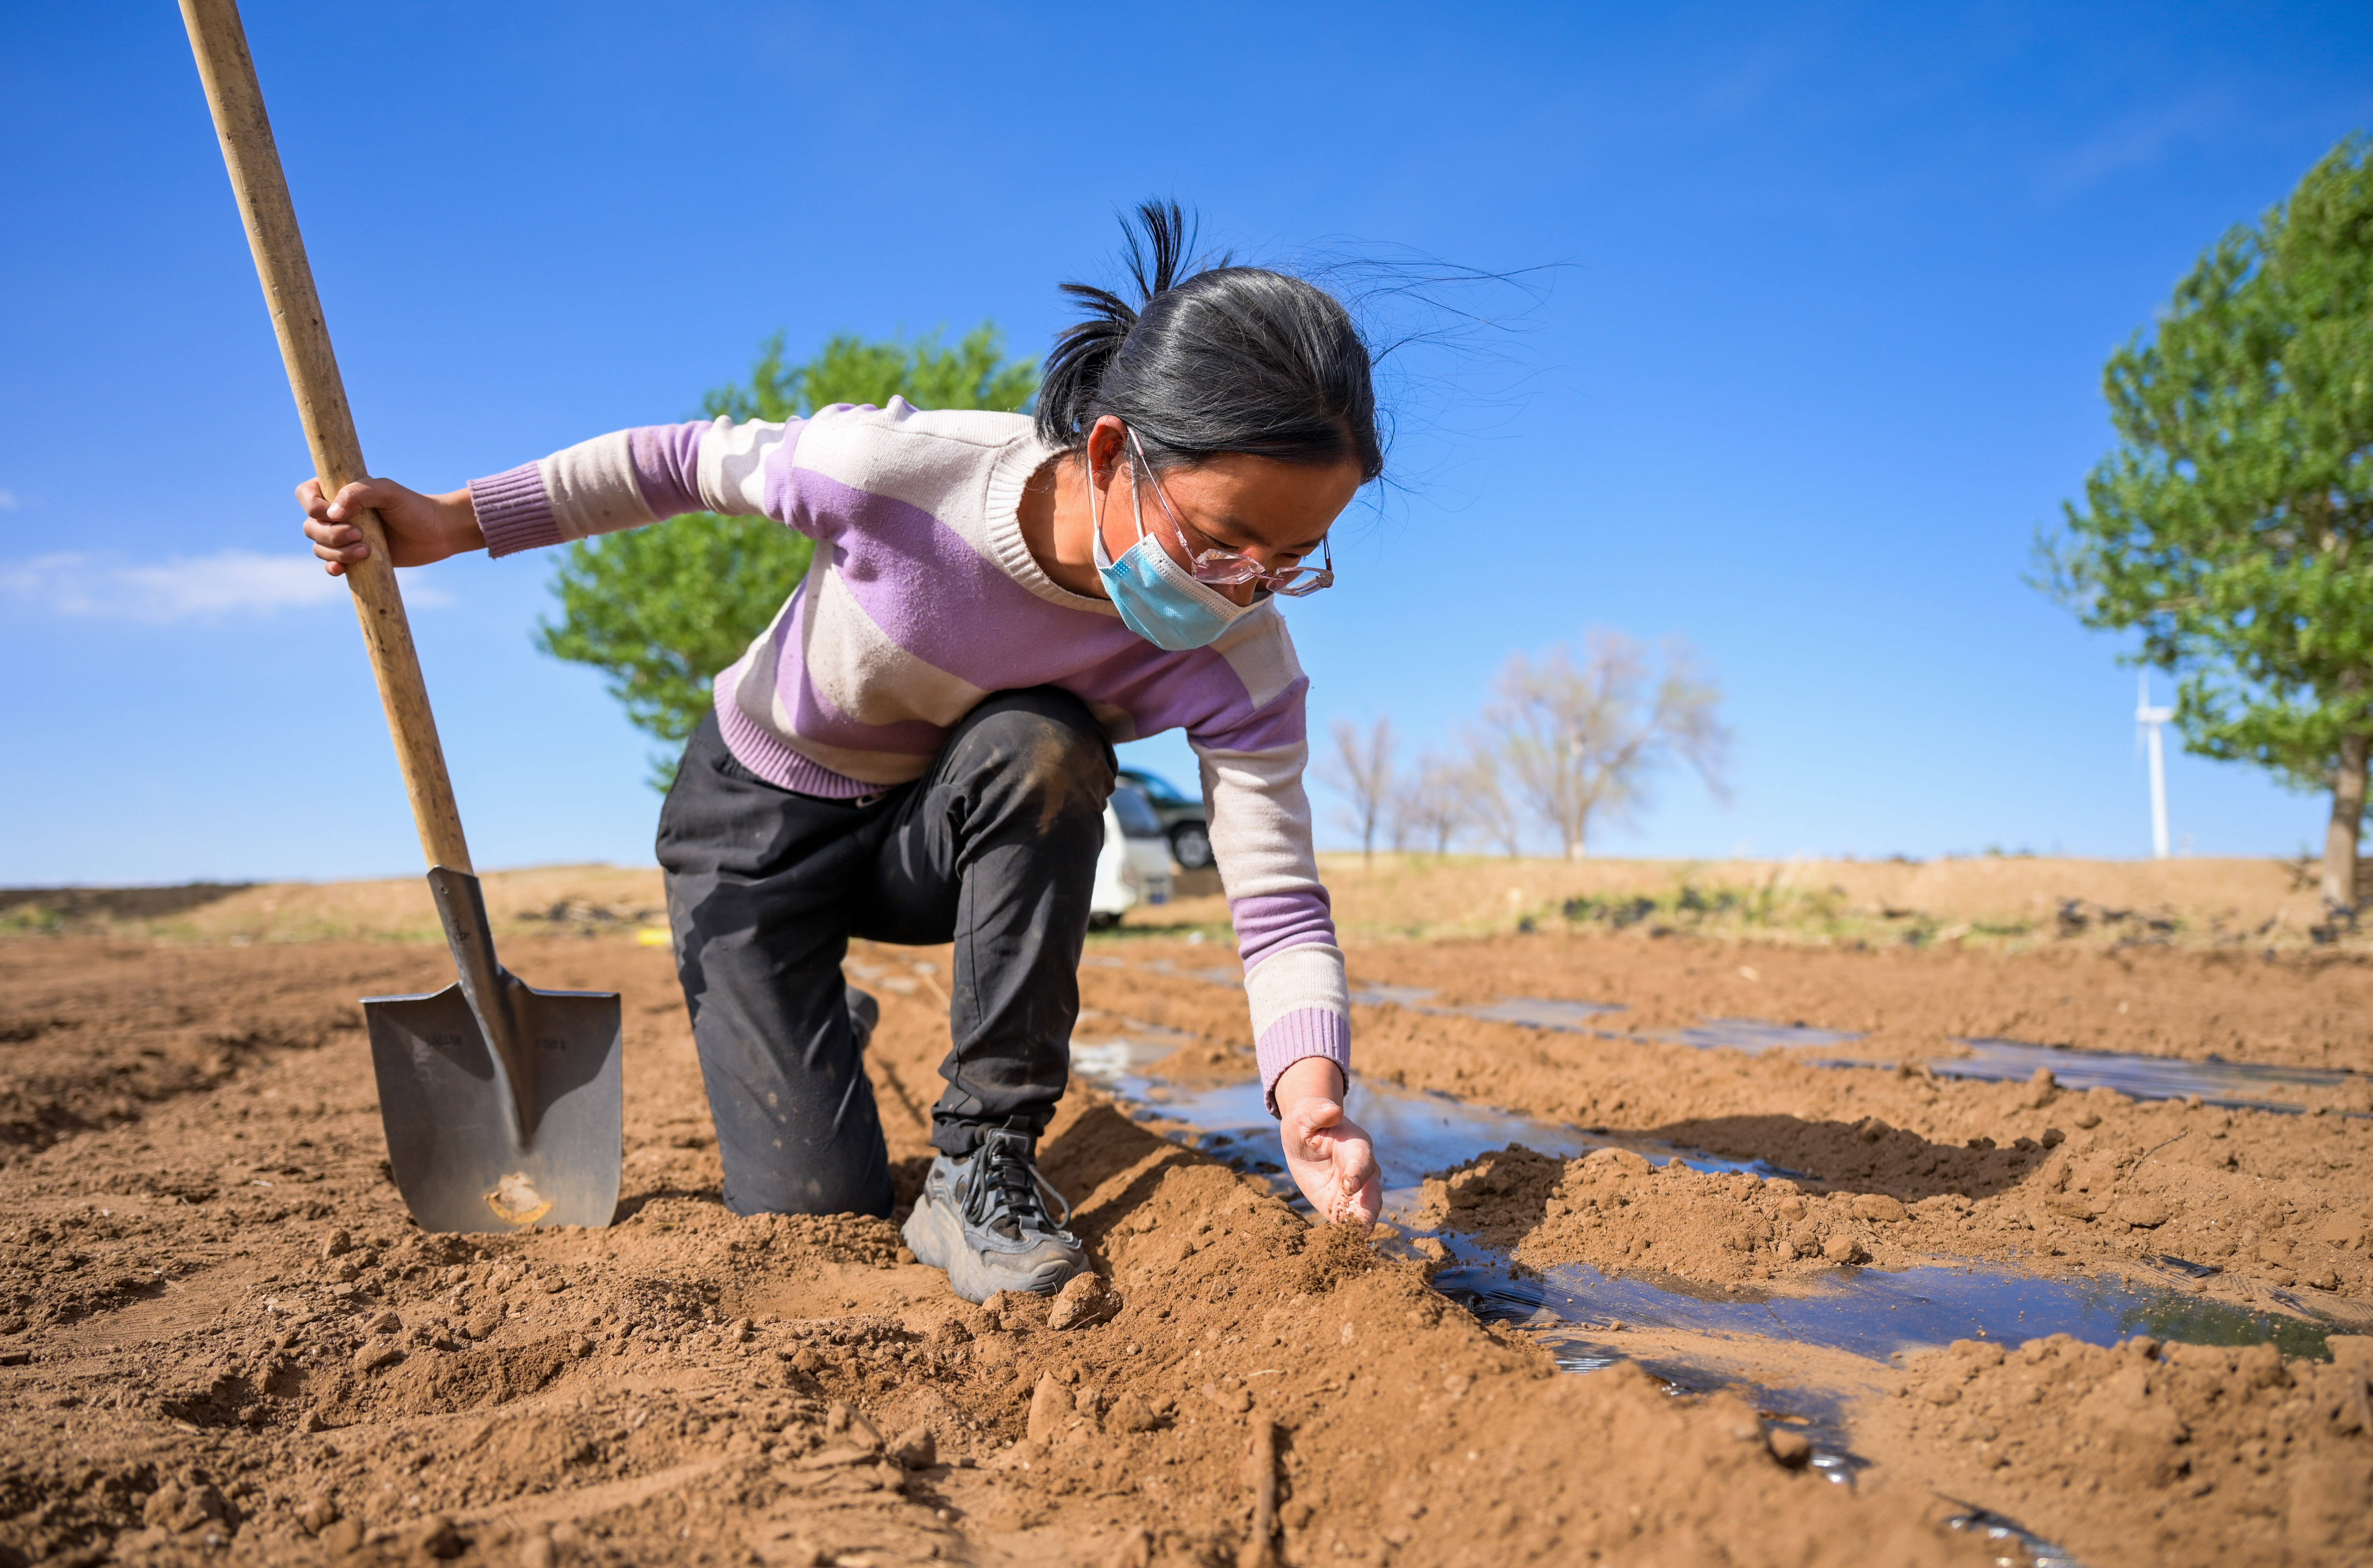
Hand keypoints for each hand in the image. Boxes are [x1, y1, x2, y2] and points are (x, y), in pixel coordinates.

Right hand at [297, 476, 482, 575]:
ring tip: (366, 551)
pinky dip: (333, 568)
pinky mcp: (356, 557)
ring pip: (320, 547)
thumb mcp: (389, 493)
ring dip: (337, 552)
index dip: (312, 505)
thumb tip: (332, 513)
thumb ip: (359, 493)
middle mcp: (339, 514)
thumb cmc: (415, 508)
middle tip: (359, 535)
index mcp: (341, 492)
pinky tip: (343, 570)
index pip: (306, 494)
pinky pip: (332, 565)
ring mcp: (346, 536)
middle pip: (311, 526)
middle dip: (330, 534)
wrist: (438, 534)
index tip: (333, 514)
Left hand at [1276, 1057, 1381, 1226]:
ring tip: (1354, 1242)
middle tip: (1361, 1226)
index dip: (1358, 1172)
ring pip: (1366, 1210)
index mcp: (1356, 1144)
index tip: (1349, 1186)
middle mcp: (1363, 1169)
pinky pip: (1347, 1222)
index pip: (1362, 1159)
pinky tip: (1339, 1247)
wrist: (1305, 1136)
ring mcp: (1356, 1190)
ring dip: (1360, 1225)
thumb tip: (1332, 1110)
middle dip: (1368, 1208)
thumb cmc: (1307, 1120)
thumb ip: (1318, 1112)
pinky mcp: (1341, 1205)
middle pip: (1373, 1190)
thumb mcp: (1306, 1114)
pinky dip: (1346, 1234)